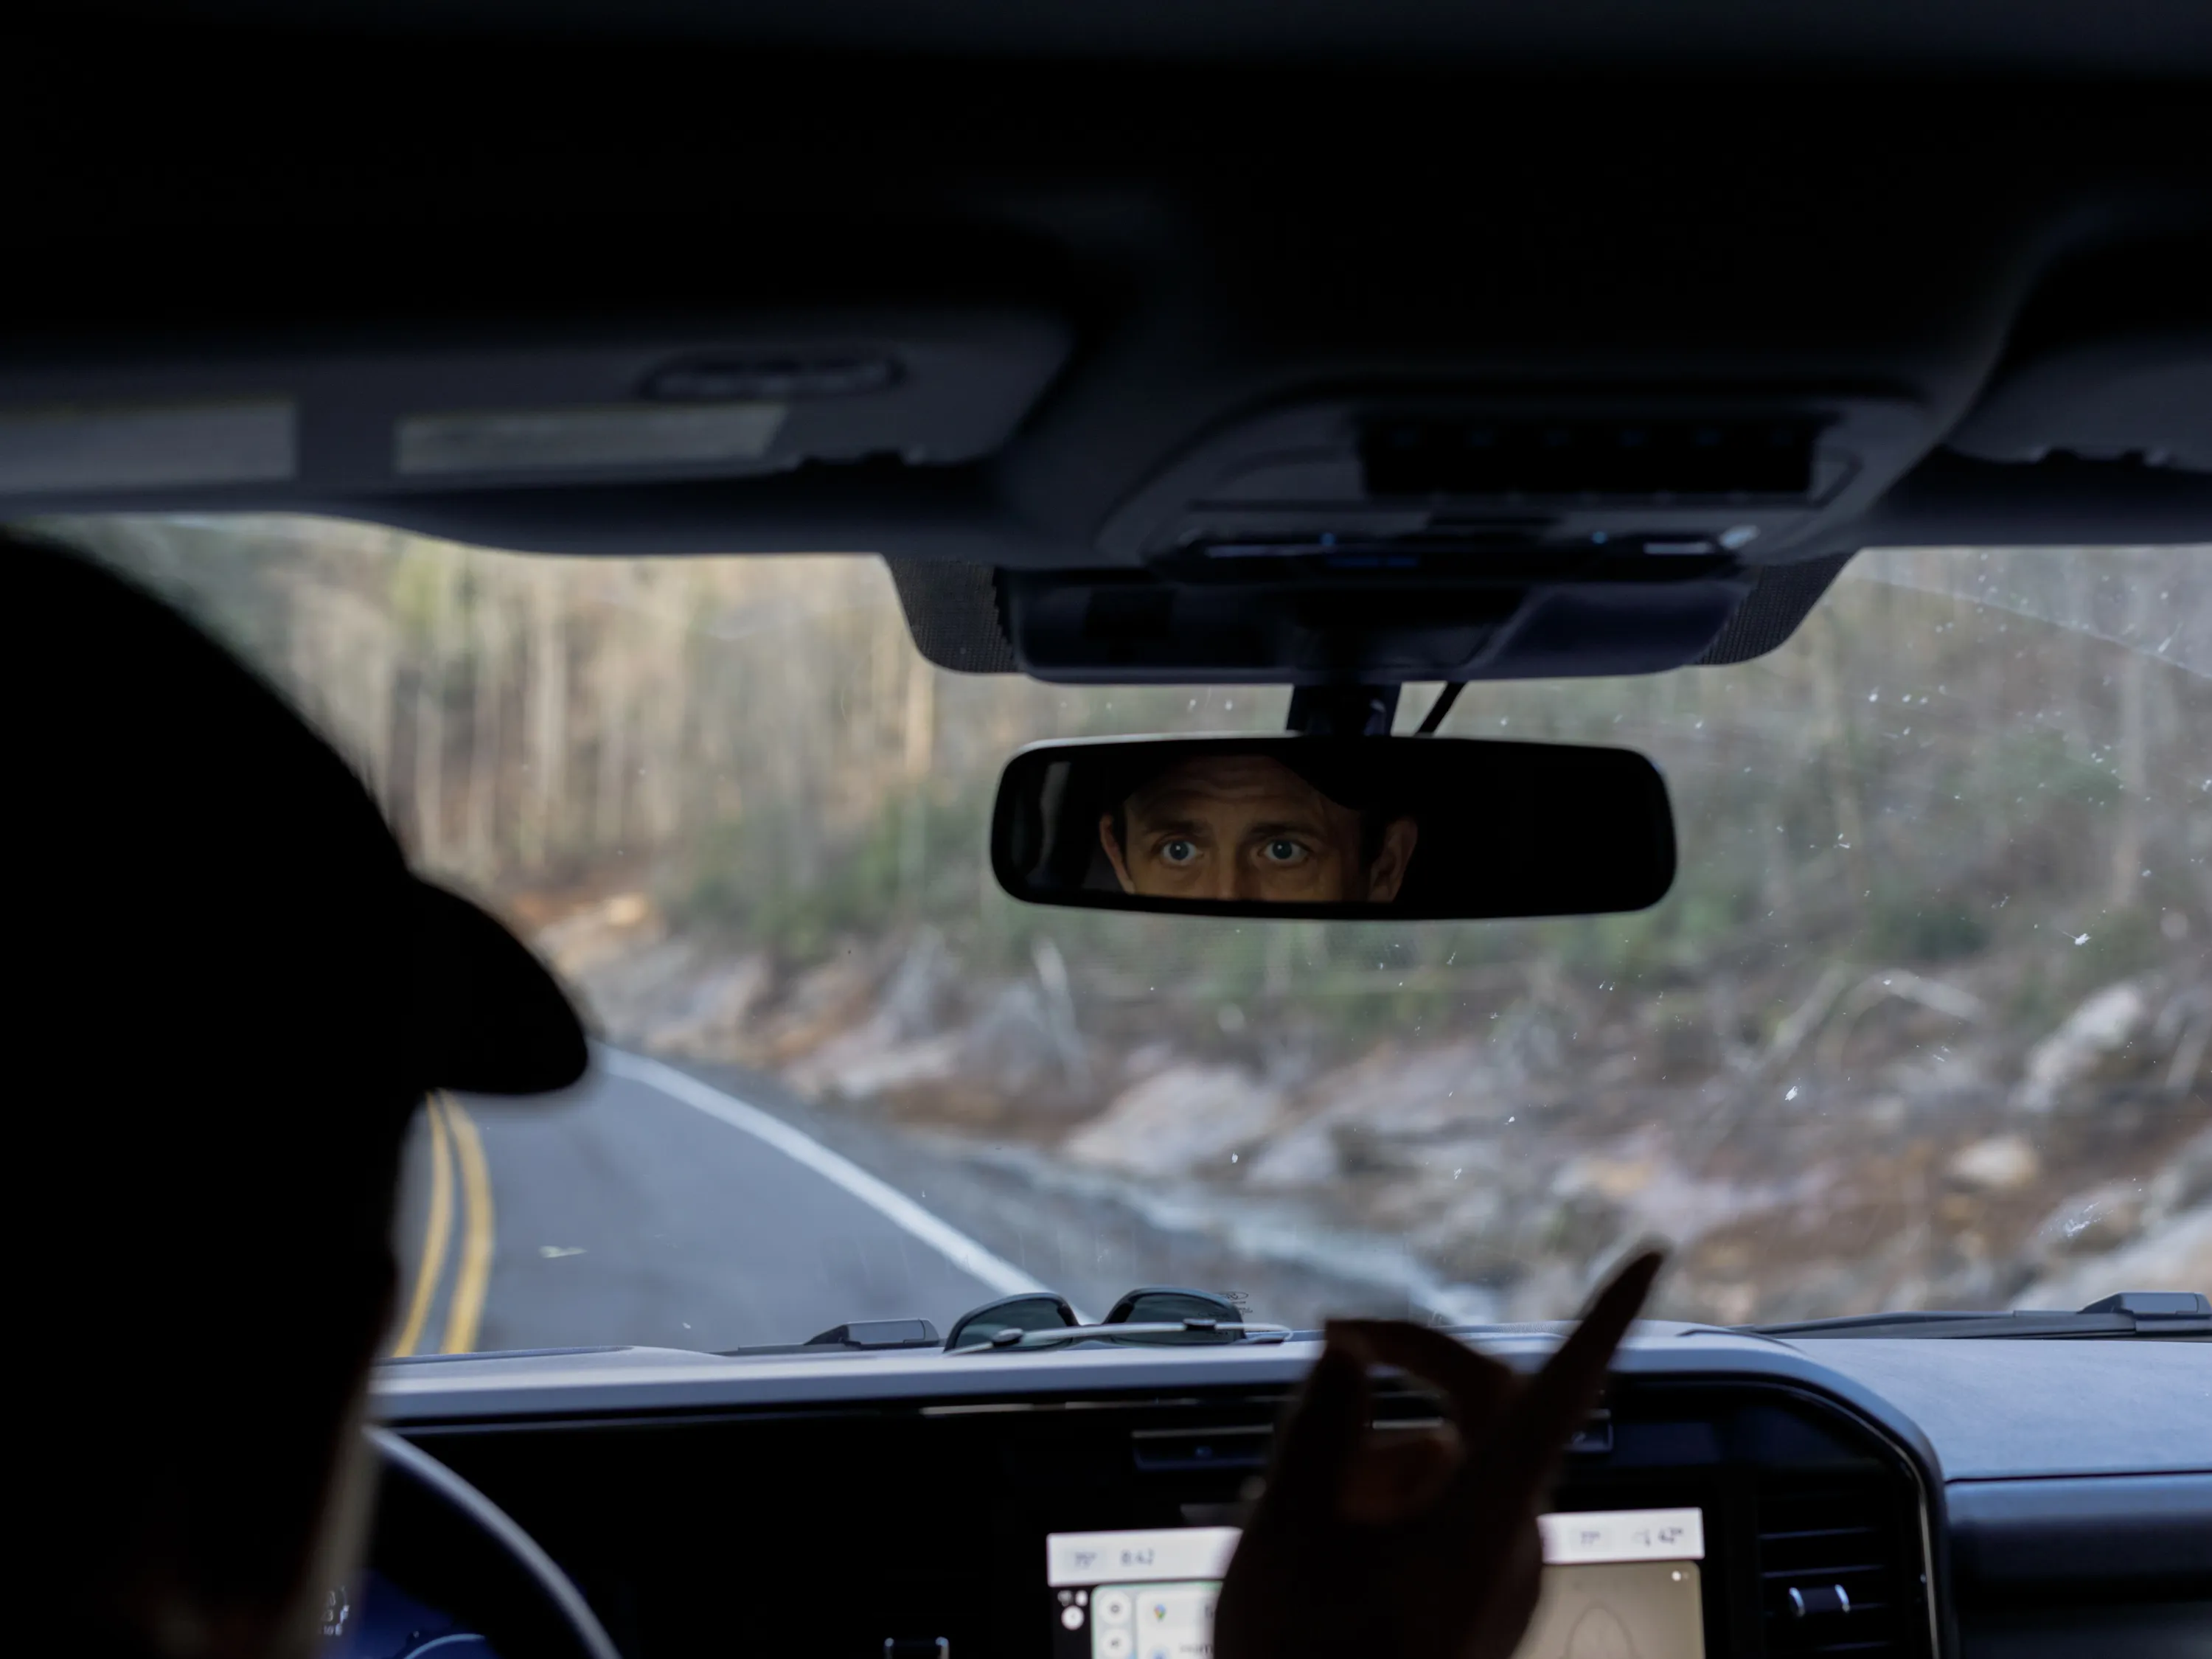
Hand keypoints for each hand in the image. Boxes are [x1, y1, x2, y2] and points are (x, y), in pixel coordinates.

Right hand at [1214, 1250, 1663, 1658]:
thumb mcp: (1284, 1524)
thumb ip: (1322, 1421)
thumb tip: (1350, 1355)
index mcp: (1484, 1520)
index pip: (1559, 1390)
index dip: (1606, 1314)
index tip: (1649, 1256)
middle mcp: (1513, 1545)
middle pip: (1486, 1411)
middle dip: (1407, 1376)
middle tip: (1339, 1344)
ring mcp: (1501, 1579)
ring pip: (1449, 1465)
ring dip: (1376, 1460)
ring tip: (1298, 1512)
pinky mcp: (1479, 1602)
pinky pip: (1443, 1514)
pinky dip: (1384, 1505)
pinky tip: (1321, 1543)